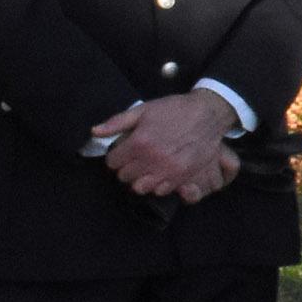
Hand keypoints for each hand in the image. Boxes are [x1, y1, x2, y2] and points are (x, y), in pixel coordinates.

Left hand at [96, 90, 235, 198]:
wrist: (207, 115)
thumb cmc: (174, 110)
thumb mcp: (144, 110)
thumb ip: (117, 122)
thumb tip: (94, 132)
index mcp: (139, 142)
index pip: (112, 162)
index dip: (116, 156)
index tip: (123, 151)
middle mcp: (151, 160)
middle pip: (124, 176)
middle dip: (126, 167)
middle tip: (135, 158)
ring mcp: (167, 171)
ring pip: (139, 187)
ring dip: (140, 178)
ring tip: (146, 167)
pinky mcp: (181, 177)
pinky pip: (160, 191)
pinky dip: (157, 184)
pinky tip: (160, 172)